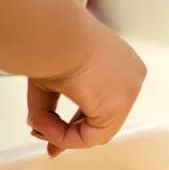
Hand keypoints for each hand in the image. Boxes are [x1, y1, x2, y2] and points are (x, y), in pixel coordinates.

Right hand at [27, 21, 145, 157]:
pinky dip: (64, 137)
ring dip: (61, 134)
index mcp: (122, 63)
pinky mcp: (116, 108)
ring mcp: (129, 94)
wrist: (53, 32)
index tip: (49, 125)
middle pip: (100, 118)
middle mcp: (131, 78)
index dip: (75, 118)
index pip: (102, 100)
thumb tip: (38, 126)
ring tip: (36, 125)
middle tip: (42, 136)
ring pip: (95, 132)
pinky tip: (43, 124)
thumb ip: (49, 105)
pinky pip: (89, 138)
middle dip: (68, 132)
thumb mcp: (51, 78)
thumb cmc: (51, 42)